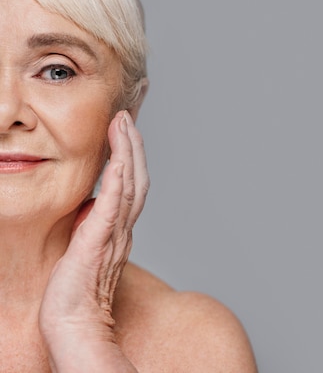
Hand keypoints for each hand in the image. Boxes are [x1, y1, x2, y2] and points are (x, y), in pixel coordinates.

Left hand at [39, 110, 148, 371]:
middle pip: (137, 177)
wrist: (73, 321)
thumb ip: (93, 223)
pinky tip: (117, 159)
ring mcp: (114, 233)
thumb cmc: (75, 290)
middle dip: (133, 143)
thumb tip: (91, 204)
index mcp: (119, 226)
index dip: (131, 154)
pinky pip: (113, 205)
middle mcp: (123, 226)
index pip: (131, 182)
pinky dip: (118, 179)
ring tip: (122, 123)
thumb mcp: (85, 247)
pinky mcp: (99, 240)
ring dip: (128, 152)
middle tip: (126, 114)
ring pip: (130, 184)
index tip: (126, 128)